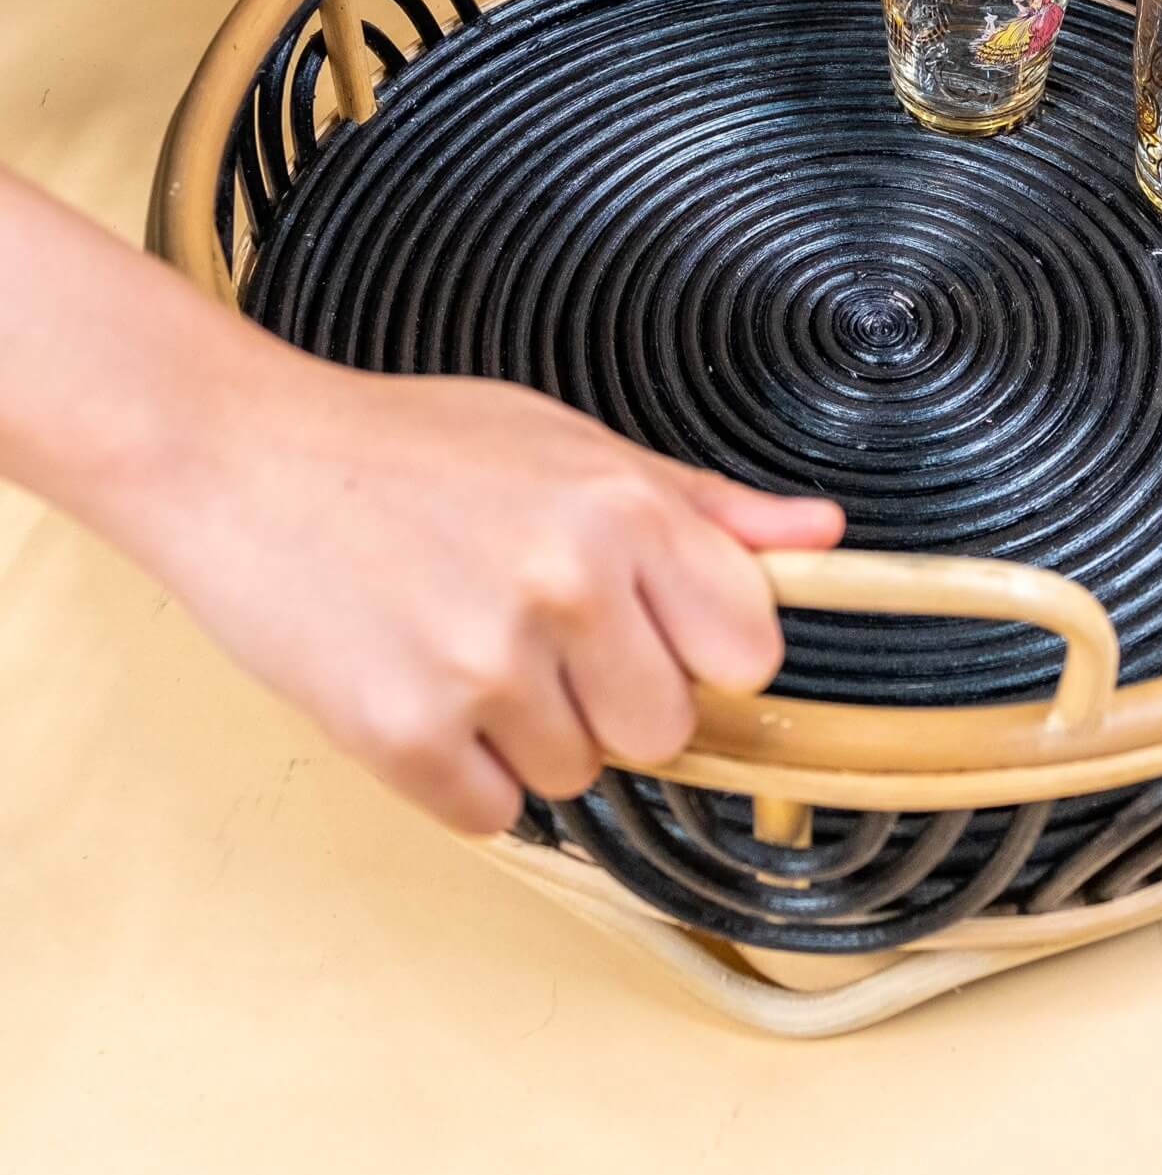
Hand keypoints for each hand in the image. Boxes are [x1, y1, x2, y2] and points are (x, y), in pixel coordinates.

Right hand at [123, 350, 843, 834]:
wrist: (243, 459)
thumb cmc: (412, 446)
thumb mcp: (575, 444)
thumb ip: (704, 504)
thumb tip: (824, 533)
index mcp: (623, 513)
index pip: (749, 651)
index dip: (707, 650)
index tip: (662, 634)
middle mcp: (566, 588)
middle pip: (666, 730)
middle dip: (616, 698)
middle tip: (542, 636)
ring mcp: (482, 667)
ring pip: (577, 774)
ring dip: (531, 733)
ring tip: (463, 643)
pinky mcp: (399, 734)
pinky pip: (491, 812)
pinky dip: (460, 772)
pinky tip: (420, 686)